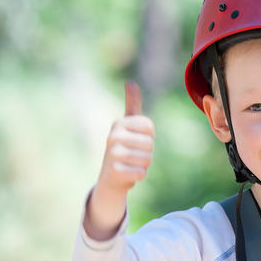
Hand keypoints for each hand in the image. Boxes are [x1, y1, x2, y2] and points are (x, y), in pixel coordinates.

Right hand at [84, 81, 154, 239]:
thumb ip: (132, 104)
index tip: (136, 140)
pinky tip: (128, 174)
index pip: (150, 128)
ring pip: (147, 159)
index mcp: (119, 124)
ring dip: (143, 164)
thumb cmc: (123, 148)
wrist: (110, 178)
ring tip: (130, 163)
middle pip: (150, 144)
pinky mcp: (115, 172)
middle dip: (146, 152)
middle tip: (132, 154)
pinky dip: (138, 176)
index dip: (148, 137)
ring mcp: (113, 154)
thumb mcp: (126, 125)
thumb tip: (130, 82)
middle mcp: (113, 137)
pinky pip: (142, 173)